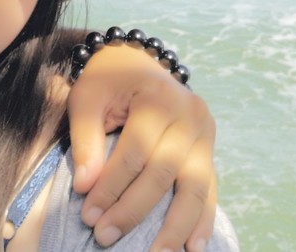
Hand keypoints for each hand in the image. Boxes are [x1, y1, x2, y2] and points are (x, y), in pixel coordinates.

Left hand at [66, 42, 216, 249]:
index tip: (88, 215)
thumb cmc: (107, 82)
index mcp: (157, 96)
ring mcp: (205, 132)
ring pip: (196, 185)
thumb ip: (85, 140)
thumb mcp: (87, 98)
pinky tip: (194, 246)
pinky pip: (210, 188)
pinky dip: (203, 218)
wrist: (136, 61)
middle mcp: (189, 114)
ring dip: (177, 225)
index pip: (134, 152)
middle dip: (134, 209)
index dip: (110, 186)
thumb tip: (86, 187)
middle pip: (164, 172)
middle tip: (106, 236)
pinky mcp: (210, 148)